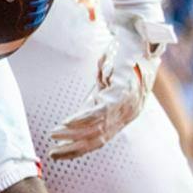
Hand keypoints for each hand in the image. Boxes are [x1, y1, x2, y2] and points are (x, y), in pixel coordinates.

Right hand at [48, 13, 175, 160]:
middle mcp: (128, 114)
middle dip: (73, 149)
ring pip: (97, 128)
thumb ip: (95, 102)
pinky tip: (66, 125)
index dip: (79, 149)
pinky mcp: (122, 92)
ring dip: (73, 135)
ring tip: (54, 138)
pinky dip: (81, 120)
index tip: (61, 153)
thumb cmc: (123, 59)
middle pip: (98, 140)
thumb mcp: (107, 85)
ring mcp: (126, 104)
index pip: (100, 140)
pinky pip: (99, 112)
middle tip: (53, 155)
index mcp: (125, 114)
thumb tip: (76, 120)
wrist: (139, 38)